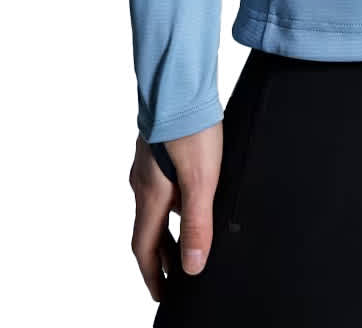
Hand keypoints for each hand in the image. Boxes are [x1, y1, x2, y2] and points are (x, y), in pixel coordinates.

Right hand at [128, 121, 222, 301]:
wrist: (180, 81)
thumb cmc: (191, 127)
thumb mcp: (202, 179)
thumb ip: (197, 224)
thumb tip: (193, 267)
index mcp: (150, 196)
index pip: (144, 248)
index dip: (153, 275)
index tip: (162, 295)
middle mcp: (143, 183)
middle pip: (148, 230)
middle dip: (161, 257)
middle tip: (176, 277)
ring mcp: (148, 165)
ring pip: (155, 208)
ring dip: (168, 230)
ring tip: (189, 242)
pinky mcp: (158, 150)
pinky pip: (161, 188)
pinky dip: (172, 205)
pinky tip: (192, 196)